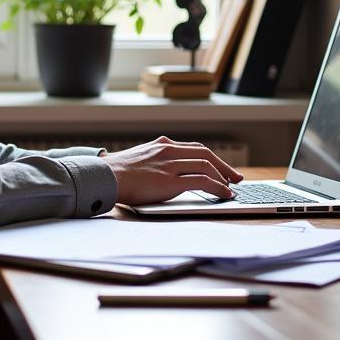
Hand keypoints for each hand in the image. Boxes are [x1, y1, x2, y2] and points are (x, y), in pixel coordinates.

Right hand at [101, 136, 243, 205]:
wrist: (104, 177)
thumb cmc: (115, 174)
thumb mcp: (137, 160)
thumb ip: (152, 162)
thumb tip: (159, 174)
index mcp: (161, 145)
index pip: (193, 148)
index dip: (210, 158)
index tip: (219, 167)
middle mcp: (168, 150)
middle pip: (204, 153)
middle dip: (223, 165)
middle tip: (235, 176)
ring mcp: (170, 164)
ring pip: (206, 164)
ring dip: (223, 176)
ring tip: (232, 188)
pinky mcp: (171, 180)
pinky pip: (203, 180)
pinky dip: (218, 187)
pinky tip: (224, 194)